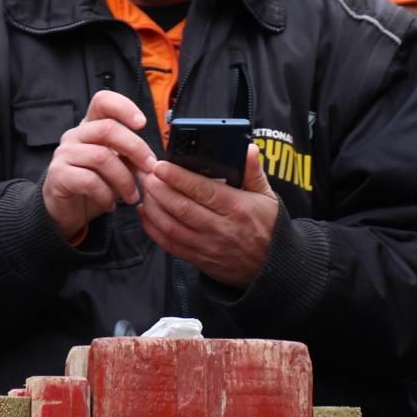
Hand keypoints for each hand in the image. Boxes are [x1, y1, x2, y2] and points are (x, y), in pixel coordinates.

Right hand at [42, 91, 156, 241]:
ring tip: (132, 196)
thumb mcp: (117, 167)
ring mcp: (64, 154)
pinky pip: (89, 181)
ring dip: (124, 179)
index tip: (142, 124)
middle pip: (108, 128)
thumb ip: (131, 158)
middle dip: (135, 148)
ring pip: (101, 157)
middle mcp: (75, 135)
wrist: (66, 212)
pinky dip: (106, 194)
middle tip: (150, 169)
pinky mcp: (58, 175)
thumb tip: (153, 161)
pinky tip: (110, 205)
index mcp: (90, 127)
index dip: (124, 107)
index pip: (102, 101)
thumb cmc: (94, 186)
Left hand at [138, 144, 279, 289]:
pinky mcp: (198, 259)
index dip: (178, 178)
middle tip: (144, 173)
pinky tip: (146, 212)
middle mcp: (220, 228)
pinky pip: (169, 244)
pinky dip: (153, 228)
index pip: (203, 190)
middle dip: (158, 189)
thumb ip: (253, 171)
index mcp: (237, 208)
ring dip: (152, 206)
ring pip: (171, 226)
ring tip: (144, 189)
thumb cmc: (268, 227)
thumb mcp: (267, 196)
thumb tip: (247, 149)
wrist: (272, 267)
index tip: (160, 166)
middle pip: (181, 207)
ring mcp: (207, 246)